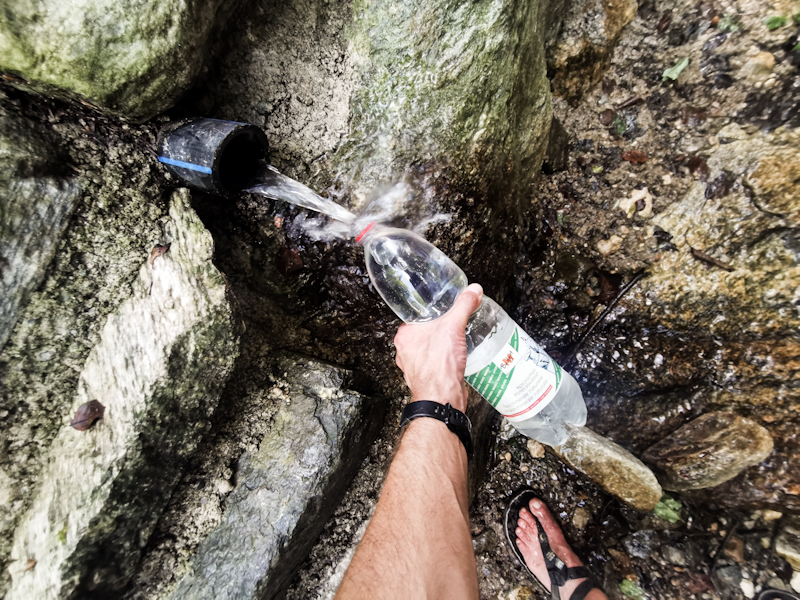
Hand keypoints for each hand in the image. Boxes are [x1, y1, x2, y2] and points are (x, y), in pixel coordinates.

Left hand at [394, 284, 483, 410]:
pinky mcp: (428, 377)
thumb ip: (463, 306)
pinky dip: (446, 359)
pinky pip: (437, 362)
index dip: (429, 310)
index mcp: (404, 336)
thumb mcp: (453, 327)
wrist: (442, 400)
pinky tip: (457, 356)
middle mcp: (406, 351)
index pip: (415, 316)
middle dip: (439, 327)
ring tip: (457, 337)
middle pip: (424, 332)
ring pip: (430, 348)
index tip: (441, 307)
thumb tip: (472, 291)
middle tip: (452, 321)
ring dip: (443, 344)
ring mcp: (415, 366)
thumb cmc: (438, 368)